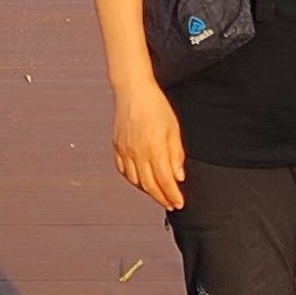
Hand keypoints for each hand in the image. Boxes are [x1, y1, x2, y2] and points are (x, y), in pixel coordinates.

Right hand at [110, 71, 185, 213]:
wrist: (133, 90)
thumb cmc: (155, 105)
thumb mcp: (173, 129)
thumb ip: (176, 154)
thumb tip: (179, 176)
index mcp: (154, 148)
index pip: (165, 181)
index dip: (172, 195)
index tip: (178, 203)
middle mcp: (138, 152)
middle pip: (150, 186)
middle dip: (161, 198)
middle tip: (170, 204)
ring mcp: (125, 151)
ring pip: (135, 181)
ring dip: (148, 191)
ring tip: (158, 193)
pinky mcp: (117, 147)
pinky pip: (124, 171)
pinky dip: (133, 180)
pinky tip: (140, 180)